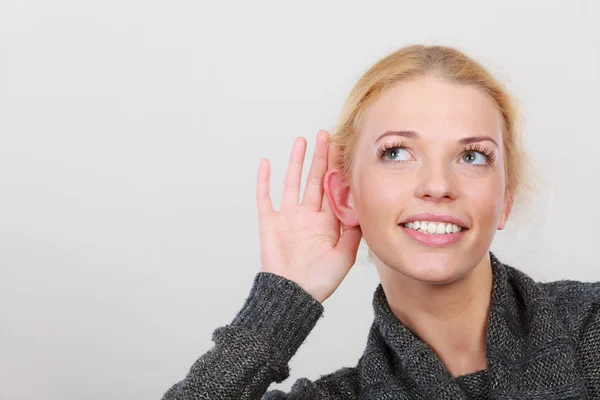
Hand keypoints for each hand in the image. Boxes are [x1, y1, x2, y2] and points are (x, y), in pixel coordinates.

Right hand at [256, 130, 361, 302]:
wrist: (294, 294)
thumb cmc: (320, 280)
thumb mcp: (345, 256)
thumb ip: (353, 231)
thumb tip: (363, 207)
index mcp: (327, 221)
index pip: (333, 188)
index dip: (337, 168)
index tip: (343, 149)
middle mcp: (308, 215)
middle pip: (315, 179)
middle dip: (320, 157)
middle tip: (325, 135)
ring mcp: (288, 217)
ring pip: (292, 182)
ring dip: (296, 162)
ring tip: (301, 141)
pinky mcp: (270, 222)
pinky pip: (265, 197)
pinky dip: (264, 180)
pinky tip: (266, 162)